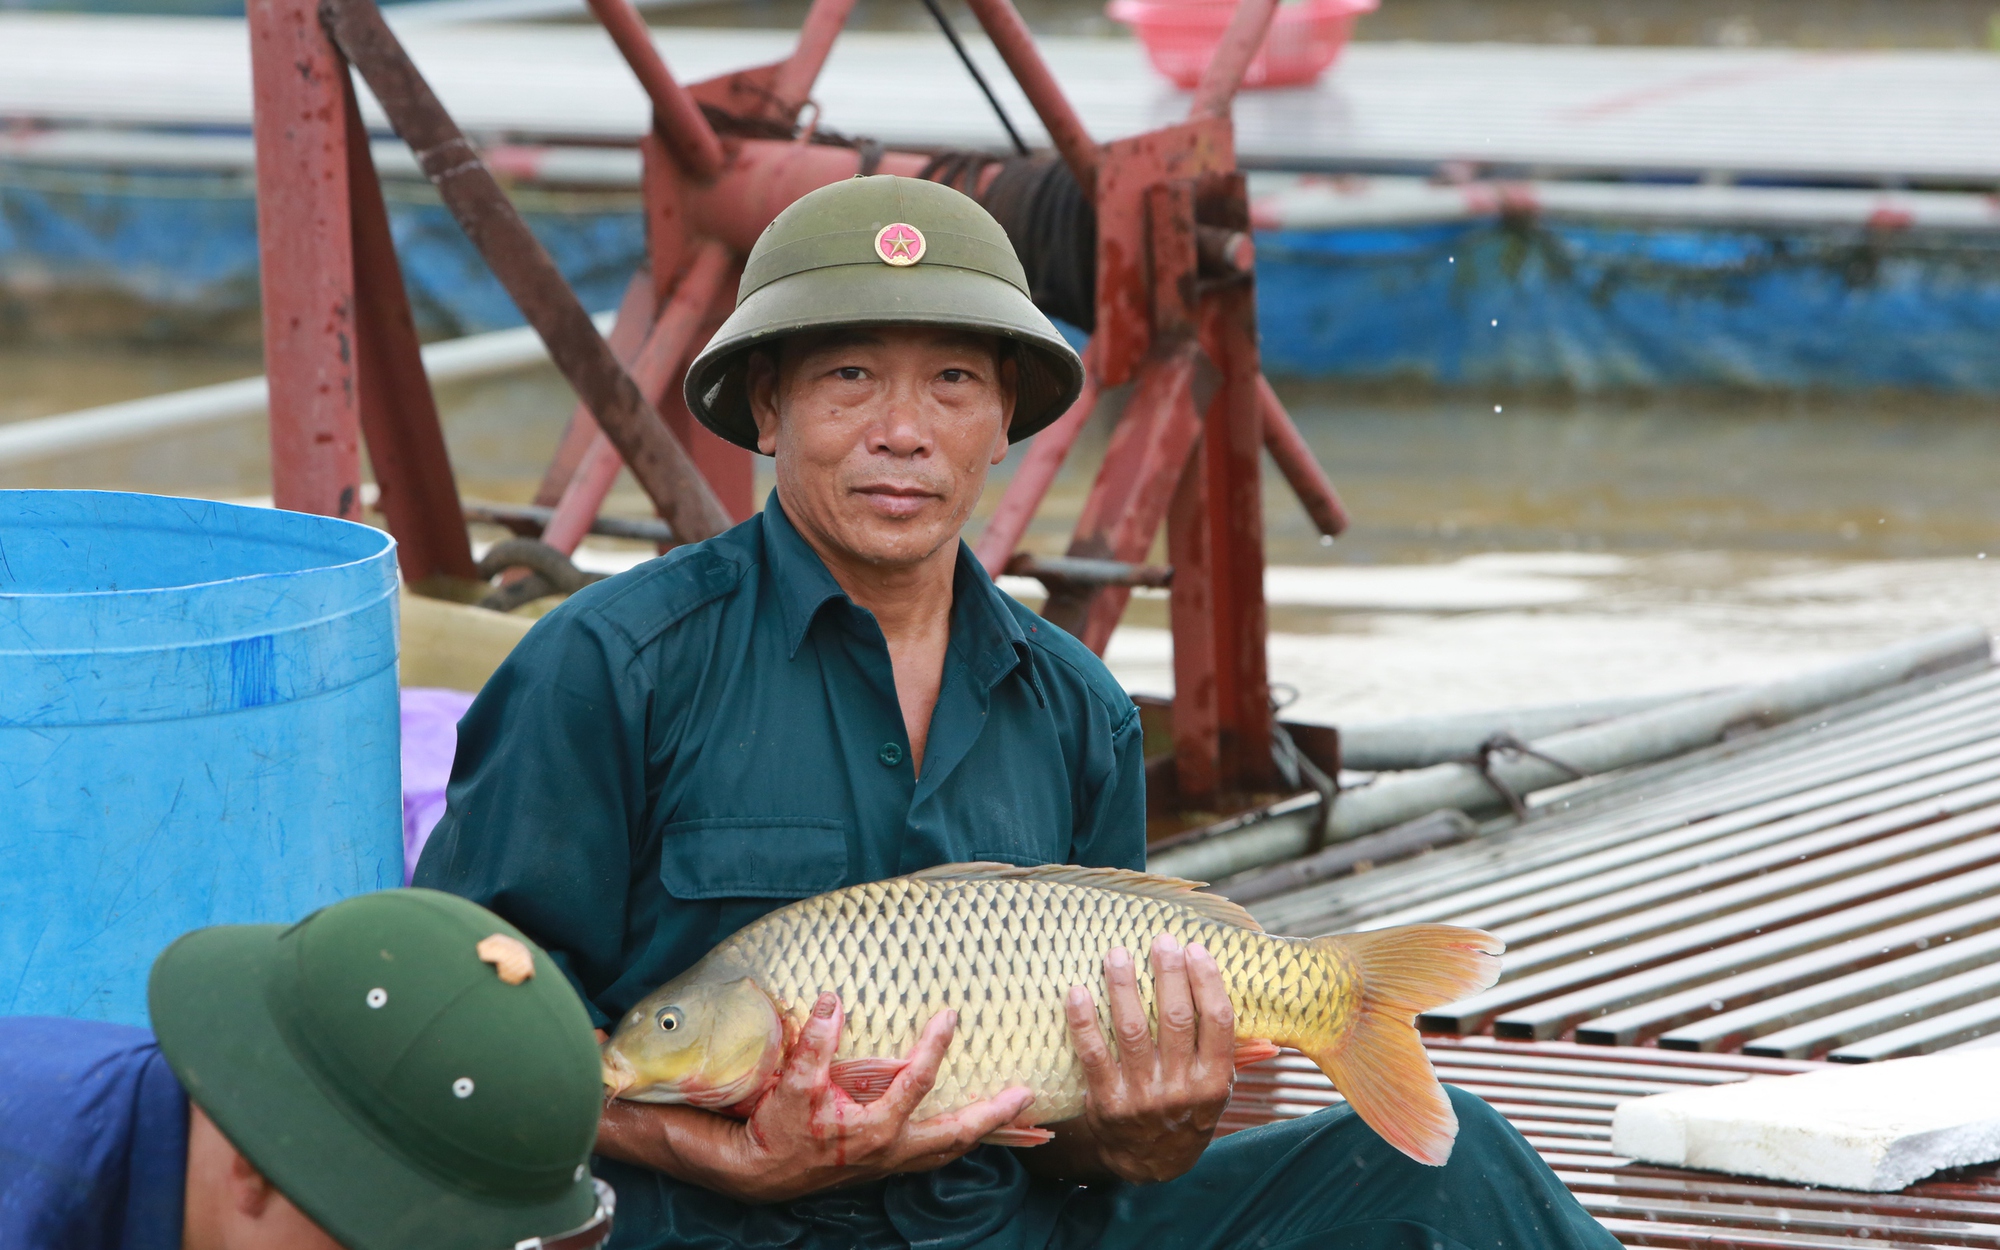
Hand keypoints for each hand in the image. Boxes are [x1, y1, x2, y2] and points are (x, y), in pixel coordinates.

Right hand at [595, 992, 1034, 1203]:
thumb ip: (655, 1094)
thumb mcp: (686, 1121)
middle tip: (947, 1022)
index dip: (818, 1050)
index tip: (836, 1001)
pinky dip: (993, 1134)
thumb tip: (602, 1062)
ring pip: (931, 1138)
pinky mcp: (894, 1151)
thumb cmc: (715, 1141)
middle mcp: (834, 1148)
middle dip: (920, 1072)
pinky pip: (951, 1147)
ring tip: (1021, 1085)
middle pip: (885, 1117)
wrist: (739, 1181)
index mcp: (785, 1134)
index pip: (801, 1089)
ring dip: (977, 1113)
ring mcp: (871, 1154)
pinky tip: (1036, 1124)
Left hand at [1059, 935, 1234, 1183]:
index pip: (1217, 1021)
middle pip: (1174, 1018)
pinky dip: (1083, 1021)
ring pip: (1132, 1030)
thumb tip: (1248, 1014)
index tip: (1195, 949)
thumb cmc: (1186, 1115)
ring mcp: (1142, 1095)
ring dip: (1123, 987)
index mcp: (1213, 1081)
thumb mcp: (1216, 1092)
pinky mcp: (1107, 1101)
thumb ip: (1226, 1052)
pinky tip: (1077, 991)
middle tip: (1160, 941)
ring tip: (1117, 954)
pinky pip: (1093, 1054)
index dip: (1207, 981)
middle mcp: (1179, 1088)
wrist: (1149, 1165)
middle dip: (1167, 973)